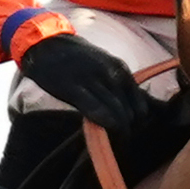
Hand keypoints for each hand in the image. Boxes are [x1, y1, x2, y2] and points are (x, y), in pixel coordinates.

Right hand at [18, 30, 159, 138]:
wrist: (48, 45)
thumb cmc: (77, 59)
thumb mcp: (106, 66)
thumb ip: (120, 85)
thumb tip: (137, 109)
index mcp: (121, 70)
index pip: (141, 107)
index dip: (136, 124)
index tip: (126, 132)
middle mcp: (112, 75)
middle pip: (131, 115)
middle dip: (126, 131)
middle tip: (116, 141)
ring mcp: (94, 81)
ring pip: (118, 116)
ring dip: (116, 134)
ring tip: (109, 144)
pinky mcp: (74, 89)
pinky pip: (97, 112)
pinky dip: (103, 125)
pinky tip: (100, 133)